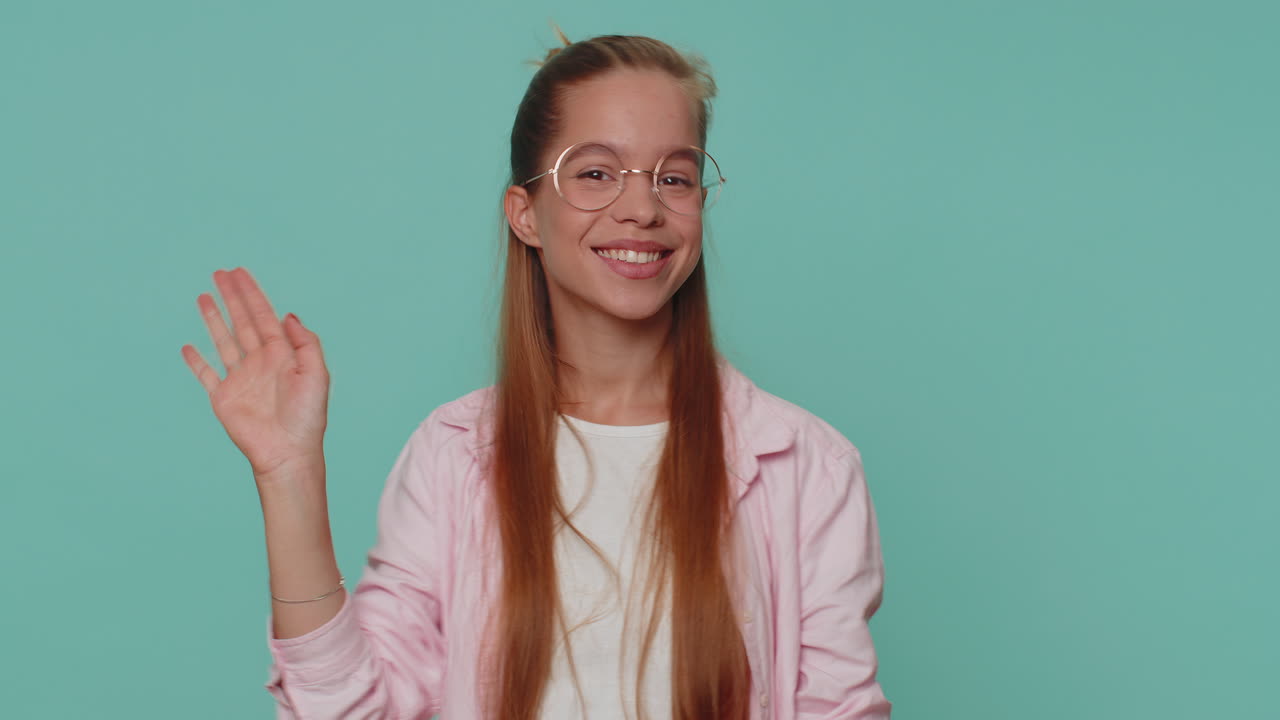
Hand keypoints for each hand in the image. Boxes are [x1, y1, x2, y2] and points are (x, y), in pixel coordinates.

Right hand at [181, 267, 330, 481]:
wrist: (287, 451)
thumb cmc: (307, 416)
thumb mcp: (317, 374)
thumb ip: (305, 342)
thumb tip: (287, 315)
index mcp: (282, 354)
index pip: (263, 316)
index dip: (251, 293)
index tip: (239, 273)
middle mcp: (259, 362)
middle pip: (242, 321)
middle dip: (232, 297)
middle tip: (220, 273)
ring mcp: (240, 379)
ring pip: (223, 340)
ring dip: (213, 319)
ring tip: (203, 296)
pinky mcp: (223, 397)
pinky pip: (206, 375)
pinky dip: (197, 361)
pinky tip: (188, 346)